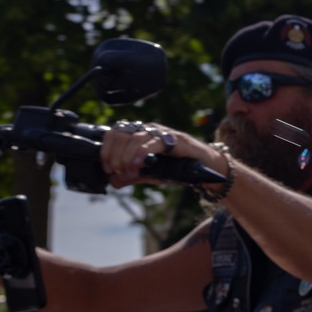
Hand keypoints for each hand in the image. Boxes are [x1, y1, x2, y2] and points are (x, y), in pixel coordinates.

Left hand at [100, 121, 219, 187]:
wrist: (204, 169)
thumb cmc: (178, 168)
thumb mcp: (149, 174)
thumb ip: (131, 176)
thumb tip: (112, 182)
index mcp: (139, 134)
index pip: (113, 134)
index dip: (106, 151)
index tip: (108, 169)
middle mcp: (147, 129)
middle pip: (120, 136)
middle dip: (115, 157)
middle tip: (120, 173)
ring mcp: (160, 132)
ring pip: (132, 139)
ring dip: (126, 158)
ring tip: (130, 172)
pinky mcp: (173, 138)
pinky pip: (151, 143)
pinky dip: (140, 154)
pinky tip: (138, 165)